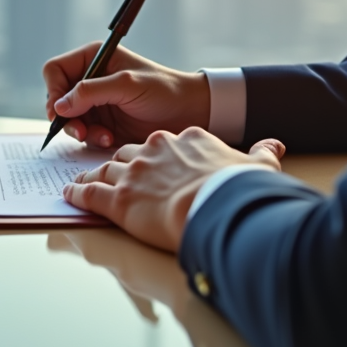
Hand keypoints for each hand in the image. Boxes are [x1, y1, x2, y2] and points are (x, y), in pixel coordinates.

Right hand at [43, 42, 209, 147]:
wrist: (190, 112)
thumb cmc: (164, 90)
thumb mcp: (126, 85)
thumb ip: (90, 92)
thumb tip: (59, 106)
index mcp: (93, 59)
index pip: (55, 70)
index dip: (53, 89)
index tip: (60, 110)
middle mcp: (90, 79)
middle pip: (57, 97)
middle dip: (66, 116)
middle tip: (79, 131)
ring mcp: (95, 102)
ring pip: (68, 118)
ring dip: (80, 131)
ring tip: (100, 136)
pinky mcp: (102, 122)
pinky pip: (83, 133)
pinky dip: (92, 138)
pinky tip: (109, 139)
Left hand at [62, 127, 284, 252]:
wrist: (215, 206)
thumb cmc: (236, 189)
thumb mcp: (257, 166)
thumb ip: (262, 154)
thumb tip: (276, 146)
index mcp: (185, 140)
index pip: (164, 144)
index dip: (158, 156)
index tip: (157, 165)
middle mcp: (154, 150)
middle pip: (130, 153)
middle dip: (124, 165)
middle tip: (119, 175)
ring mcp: (133, 173)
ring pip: (105, 170)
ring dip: (94, 177)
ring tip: (84, 183)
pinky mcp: (118, 199)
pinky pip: (90, 193)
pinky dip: (78, 194)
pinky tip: (70, 196)